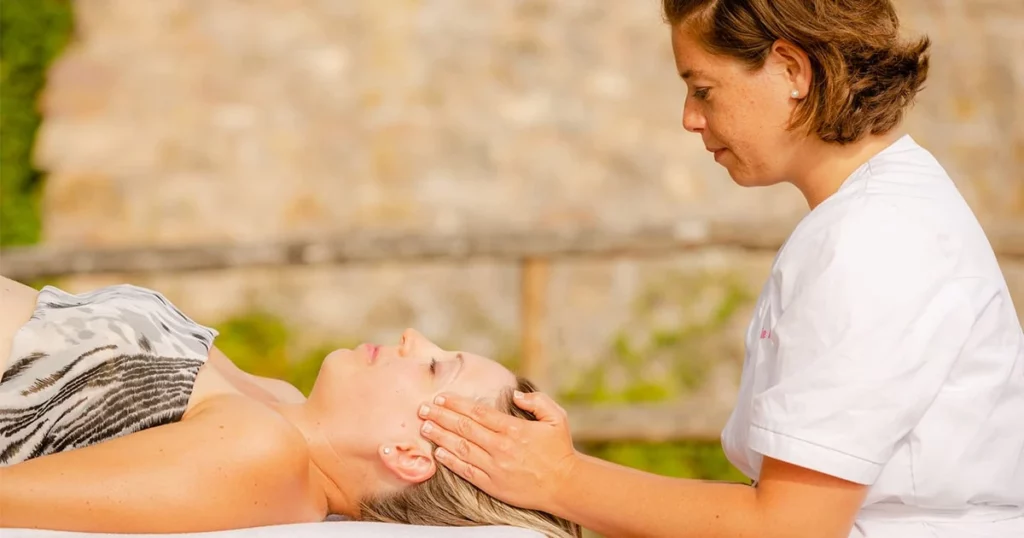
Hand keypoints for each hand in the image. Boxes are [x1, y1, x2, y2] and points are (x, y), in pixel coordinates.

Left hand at [417, 390, 577, 511]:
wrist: (564, 485)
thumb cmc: (560, 450)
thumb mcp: (557, 418)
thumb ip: (537, 401)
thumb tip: (515, 395)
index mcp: (514, 429)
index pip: (478, 412)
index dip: (457, 404)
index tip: (441, 397)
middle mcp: (501, 447)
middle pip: (464, 428)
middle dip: (441, 416)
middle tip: (423, 409)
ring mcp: (495, 467)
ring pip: (461, 448)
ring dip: (441, 436)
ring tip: (425, 427)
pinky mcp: (493, 484)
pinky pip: (466, 471)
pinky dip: (450, 462)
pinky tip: (438, 453)